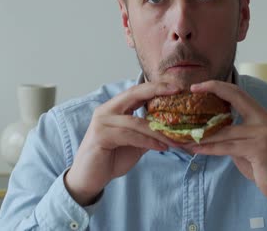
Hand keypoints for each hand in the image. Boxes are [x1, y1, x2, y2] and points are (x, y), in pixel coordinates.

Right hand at [65, 82, 180, 205]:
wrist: (90, 179)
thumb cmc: (111, 159)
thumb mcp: (135, 143)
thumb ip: (148, 133)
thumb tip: (172, 130)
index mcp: (114, 108)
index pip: (136, 91)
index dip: (155, 87)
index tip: (176, 86)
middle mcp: (106, 110)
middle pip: (134, 94)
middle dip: (156, 90)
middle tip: (176, 92)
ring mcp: (102, 122)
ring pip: (136, 121)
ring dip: (157, 131)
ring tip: (175, 140)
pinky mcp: (100, 136)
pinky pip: (129, 135)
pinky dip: (147, 141)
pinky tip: (161, 147)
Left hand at [187, 80, 266, 219]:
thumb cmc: (265, 167)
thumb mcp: (248, 146)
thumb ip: (233, 135)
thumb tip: (208, 130)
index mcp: (262, 115)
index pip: (238, 93)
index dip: (218, 86)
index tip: (198, 86)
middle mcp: (264, 120)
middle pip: (235, 96)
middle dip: (212, 90)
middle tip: (191, 90)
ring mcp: (264, 133)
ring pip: (225, 130)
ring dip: (202, 133)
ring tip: (183, 133)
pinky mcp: (260, 149)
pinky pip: (227, 147)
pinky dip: (209, 148)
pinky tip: (196, 148)